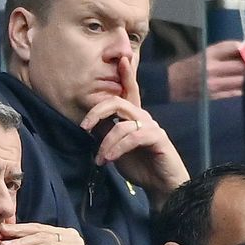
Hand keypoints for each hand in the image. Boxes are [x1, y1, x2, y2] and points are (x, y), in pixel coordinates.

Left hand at [80, 56, 189, 207]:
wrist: (161, 186)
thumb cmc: (139, 166)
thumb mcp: (115, 148)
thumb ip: (106, 132)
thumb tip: (89, 122)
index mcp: (134, 117)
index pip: (128, 91)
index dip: (126, 74)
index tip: (122, 58)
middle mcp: (144, 117)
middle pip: (118, 101)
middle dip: (97, 111)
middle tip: (83, 127)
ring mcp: (152, 127)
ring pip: (122, 124)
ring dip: (106, 143)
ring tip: (99, 159)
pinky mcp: (158, 139)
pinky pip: (133, 137)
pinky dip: (117, 148)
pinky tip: (109, 160)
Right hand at [167, 40, 244, 101]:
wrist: (168, 86)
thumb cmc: (185, 68)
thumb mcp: (202, 55)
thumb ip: (222, 52)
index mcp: (208, 55)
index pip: (234, 47)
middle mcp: (212, 69)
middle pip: (242, 66)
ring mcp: (214, 85)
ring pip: (242, 81)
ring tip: (244, 77)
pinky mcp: (215, 97)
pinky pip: (236, 93)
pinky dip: (241, 90)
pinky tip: (238, 88)